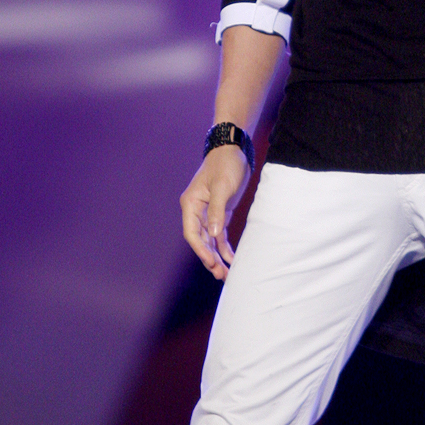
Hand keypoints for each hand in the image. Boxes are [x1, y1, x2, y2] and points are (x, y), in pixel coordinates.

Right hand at [180, 146, 249, 279]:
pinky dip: (224, 247)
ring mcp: (207, 212)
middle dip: (209, 258)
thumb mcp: (222, 187)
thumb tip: (213, 235)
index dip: (200, 249)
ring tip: (225, 274)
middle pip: (200, 240)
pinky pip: (219, 234)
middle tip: (220, 275)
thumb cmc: (225, 164)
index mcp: (190, 204)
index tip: (211, 261)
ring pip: (210, 240)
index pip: (192, 232)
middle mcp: (196, 210)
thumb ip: (216, 211)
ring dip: (216, 256)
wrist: (234, 150)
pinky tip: (231, 259)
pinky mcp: (219, 212)